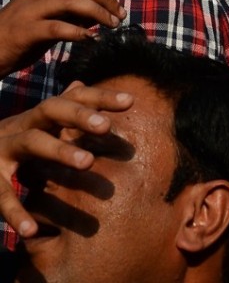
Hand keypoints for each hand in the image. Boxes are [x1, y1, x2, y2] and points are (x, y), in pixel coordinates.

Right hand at [0, 0, 124, 76]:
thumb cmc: (17, 40)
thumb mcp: (47, 24)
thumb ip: (70, 17)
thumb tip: (98, 15)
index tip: (118, 9)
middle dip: (104, 0)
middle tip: (119, 17)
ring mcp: (28, 12)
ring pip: (70, 1)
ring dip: (96, 12)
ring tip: (110, 26)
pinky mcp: (24, 31)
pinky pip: (57, 27)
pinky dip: (77, 32)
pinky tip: (89, 39)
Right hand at [0, 81, 133, 237]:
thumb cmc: (10, 145)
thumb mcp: (36, 128)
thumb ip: (61, 111)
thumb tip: (81, 81)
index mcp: (39, 117)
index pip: (73, 97)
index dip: (100, 97)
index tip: (131, 101)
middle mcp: (19, 126)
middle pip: (51, 109)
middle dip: (79, 115)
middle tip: (107, 126)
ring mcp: (1, 150)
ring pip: (31, 141)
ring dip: (60, 150)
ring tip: (89, 162)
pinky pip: (1, 194)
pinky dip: (15, 212)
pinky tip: (31, 230)